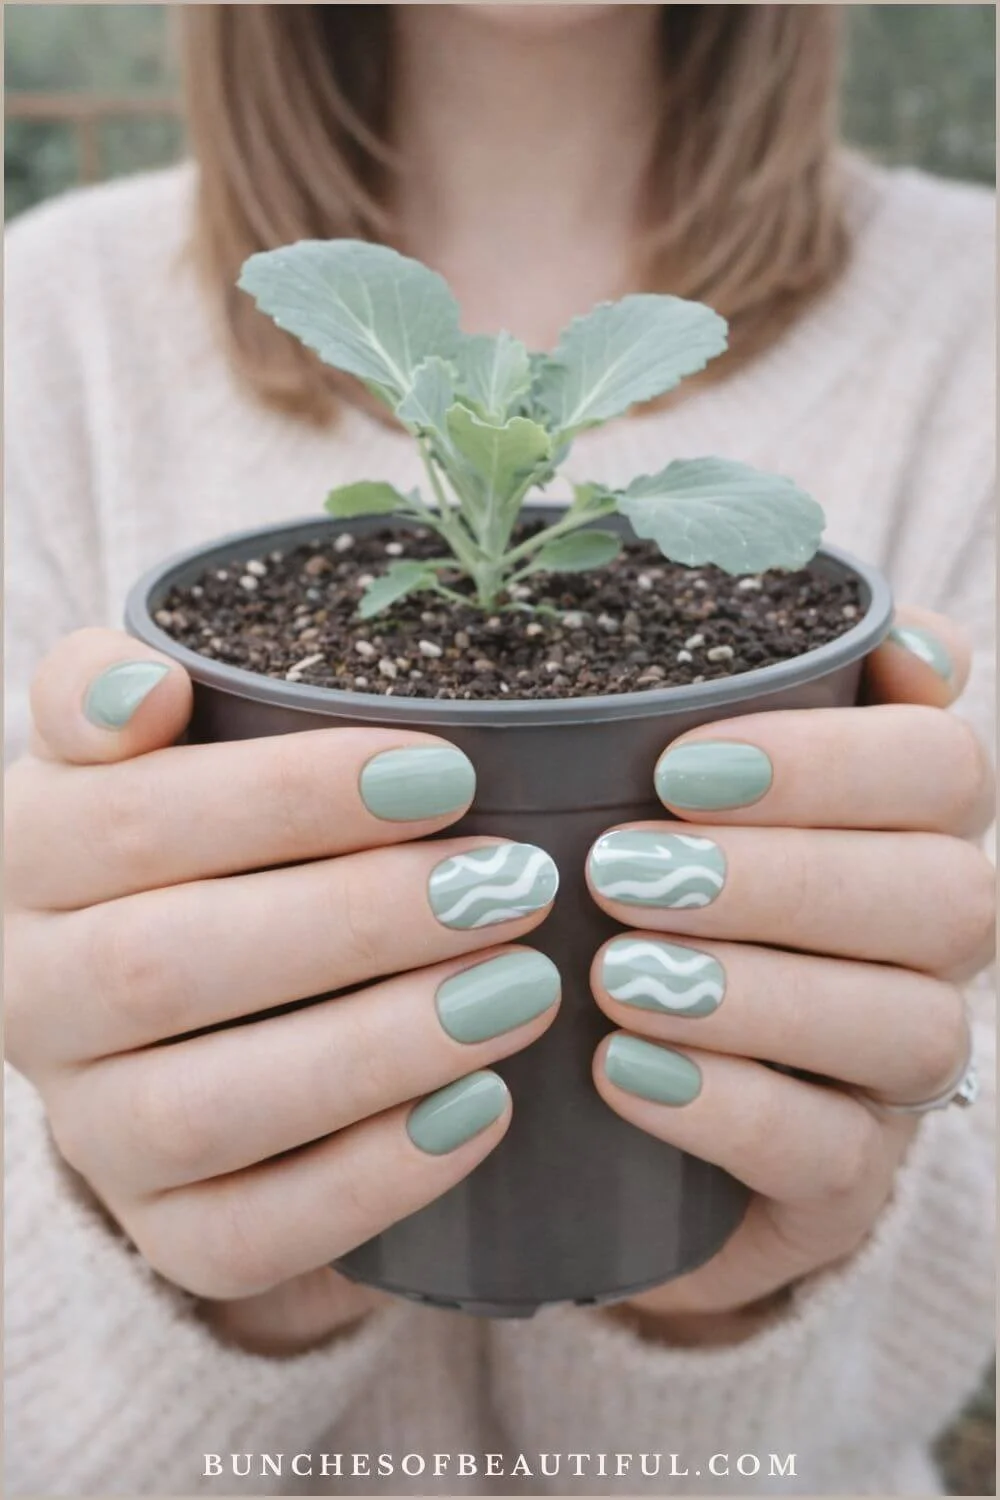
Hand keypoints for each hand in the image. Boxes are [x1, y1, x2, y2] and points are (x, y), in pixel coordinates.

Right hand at [6, 629, 560, 1352]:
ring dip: (377, 1051)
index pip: (135, 821)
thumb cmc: (183, 837)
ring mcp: (93, 1130)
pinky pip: (244, 1239)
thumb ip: (103, 692)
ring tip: (522, 989)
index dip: (292, 798)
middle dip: (357, 923)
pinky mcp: (165, 1226)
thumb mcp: (133, 748)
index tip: (448, 775)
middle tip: (510, 883)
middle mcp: (31, 1002)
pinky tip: (483, 1106)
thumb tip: (142, 688)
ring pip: (205, 1112)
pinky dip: (370, 1181)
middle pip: (166, 970)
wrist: (157, 991)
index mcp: (28, 858)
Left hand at [585, 608, 993, 1339]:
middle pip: (951, 897)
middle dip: (785, 878)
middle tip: (623, 871)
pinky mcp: (843, 1184)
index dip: (829, 760)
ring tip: (615, 976)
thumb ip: (733, 698)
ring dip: (761, 994)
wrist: (592, 1105)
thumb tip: (884, 640)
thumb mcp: (652, 792)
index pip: (941, 766)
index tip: (677, 766)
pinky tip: (621, 1070)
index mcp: (900, 826)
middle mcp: (927, 945)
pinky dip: (730, 1109)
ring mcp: (895, 1073)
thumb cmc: (626, 899)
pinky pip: (836, 1155)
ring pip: (915, 1028)